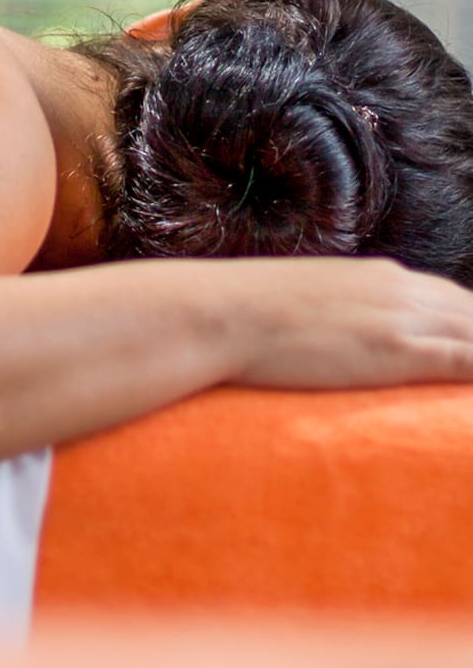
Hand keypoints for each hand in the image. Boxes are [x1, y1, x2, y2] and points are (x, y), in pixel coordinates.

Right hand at [221, 256, 472, 389]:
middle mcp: (400, 290)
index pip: (450, 299)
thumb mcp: (304, 300)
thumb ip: (334, 310)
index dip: (466, 326)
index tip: (466, 346)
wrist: (220, 313)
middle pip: (472, 315)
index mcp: (380, 277)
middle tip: (470, 372)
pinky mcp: (398, 351)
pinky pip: (468, 362)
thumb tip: (330, 331)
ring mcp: (402, 319)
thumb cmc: (244, 312)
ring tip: (471, 390)